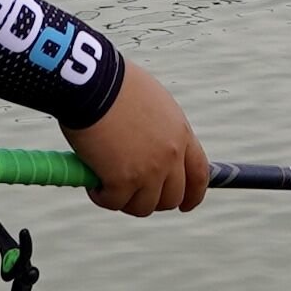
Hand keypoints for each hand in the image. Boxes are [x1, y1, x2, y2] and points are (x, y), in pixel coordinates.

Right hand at [69, 64, 209, 216]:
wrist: (91, 83)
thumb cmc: (115, 85)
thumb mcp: (153, 104)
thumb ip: (160, 130)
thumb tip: (149, 150)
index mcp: (181, 134)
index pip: (199, 175)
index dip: (193, 195)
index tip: (186, 204)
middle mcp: (170, 156)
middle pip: (171, 197)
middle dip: (151, 199)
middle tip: (131, 192)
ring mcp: (148, 171)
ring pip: (143, 207)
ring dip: (124, 200)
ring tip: (106, 184)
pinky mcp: (122, 181)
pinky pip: (114, 202)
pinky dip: (101, 196)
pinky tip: (92, 182)